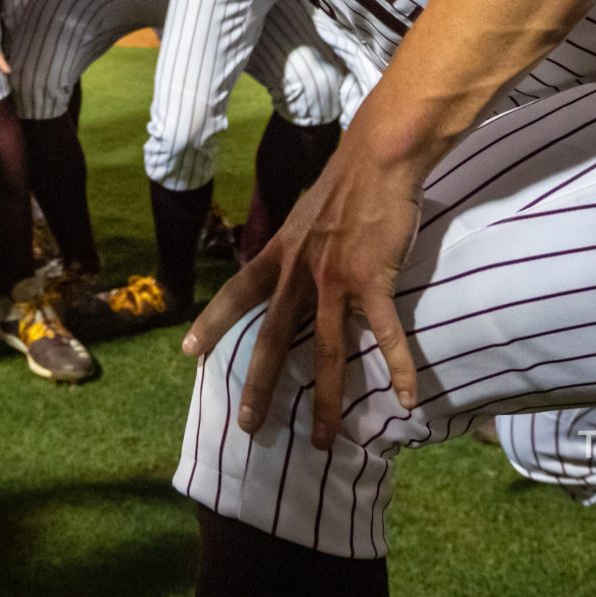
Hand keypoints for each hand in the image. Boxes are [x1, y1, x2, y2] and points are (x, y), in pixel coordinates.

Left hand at [182, 139, 421, 449]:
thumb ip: (298, 242)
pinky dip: (399, 367)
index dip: (212, 323)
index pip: (237, 292)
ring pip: (327, 351)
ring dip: (328, 401)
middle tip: (249, 426)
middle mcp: (300, 270)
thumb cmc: (347, 181)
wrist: (378, 156)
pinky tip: (408, 398)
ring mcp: (335, 278)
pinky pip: (385, 333)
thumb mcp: (306, 213)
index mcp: (281, 252)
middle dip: (260, 385)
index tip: (187, 352)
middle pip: (274, 337)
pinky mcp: (373, 279)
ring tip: (324, 439)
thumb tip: (292, 257)